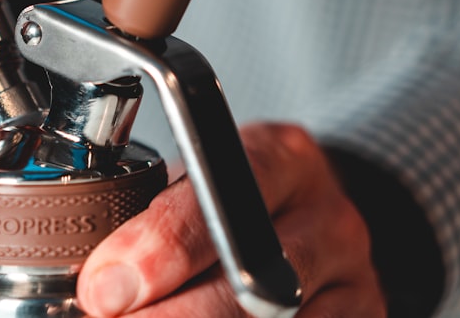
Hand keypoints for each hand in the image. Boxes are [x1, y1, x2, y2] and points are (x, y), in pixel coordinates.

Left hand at [76, 122, 385, 316]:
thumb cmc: (237, 200)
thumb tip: (93, 277)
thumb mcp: (201, 182)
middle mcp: (329, 214)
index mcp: (282, 156)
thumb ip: (153, 213)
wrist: (316, 218)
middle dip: (171, 315)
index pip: (219, 198)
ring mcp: (355, 275)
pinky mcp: (365, 316)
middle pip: (249, 280)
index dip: (158, 248)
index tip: (106, 287)